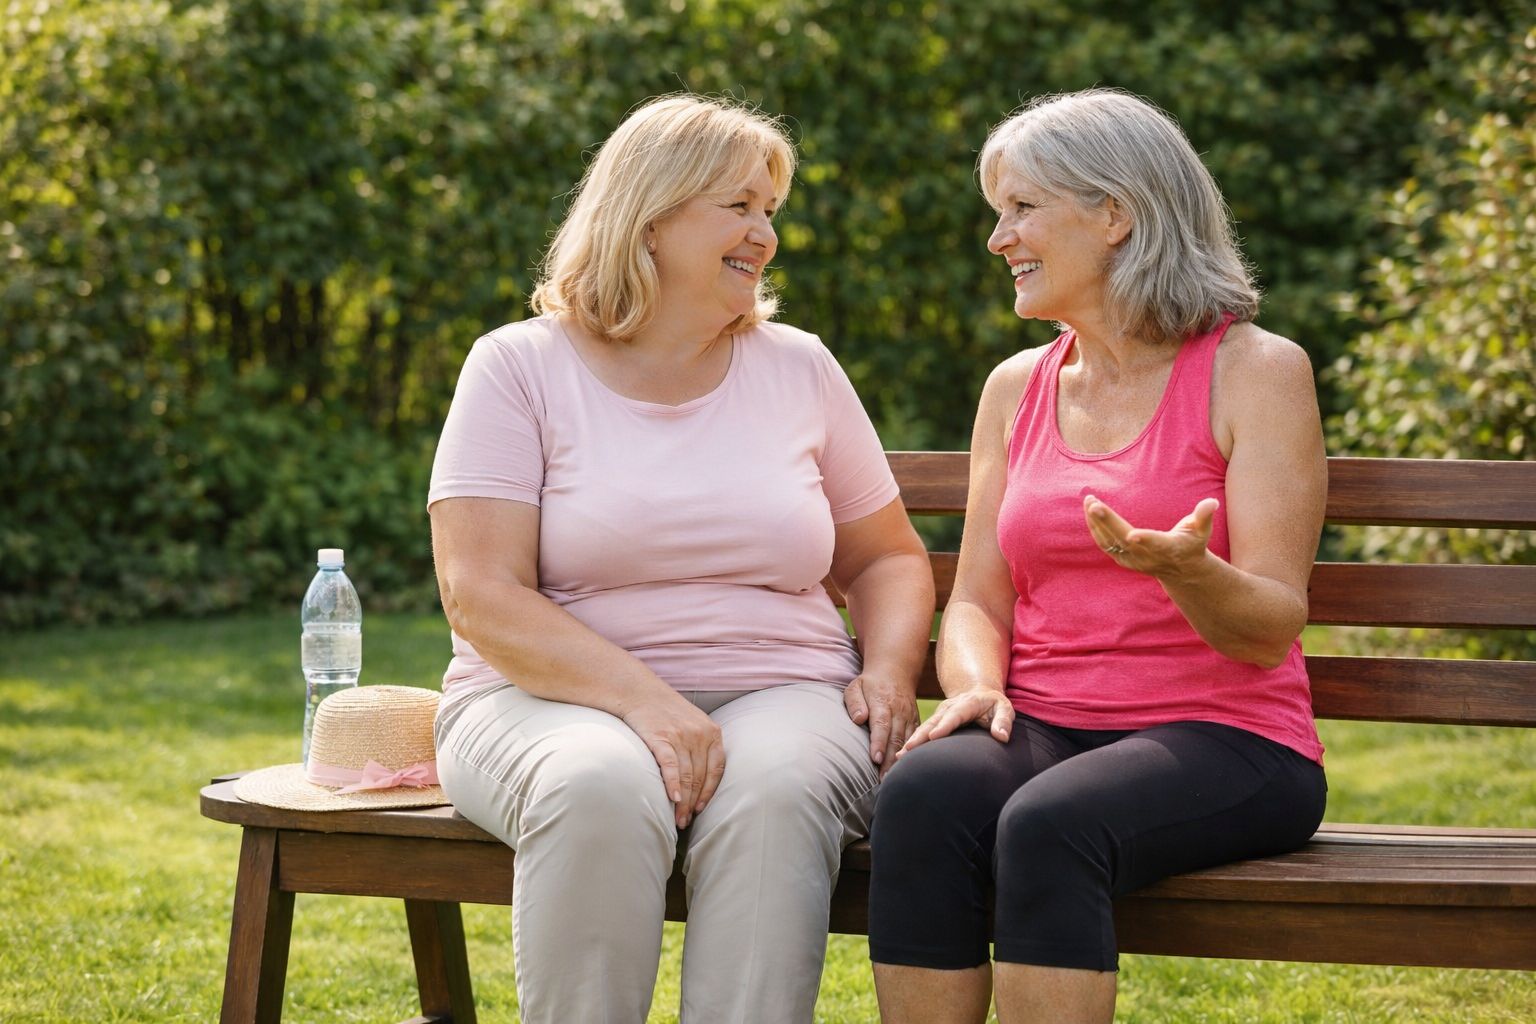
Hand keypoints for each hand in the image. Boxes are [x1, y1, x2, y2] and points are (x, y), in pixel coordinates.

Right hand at [621, 697, 724, 828]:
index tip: (701, 809)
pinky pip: (671, 767)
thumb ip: (702, 746)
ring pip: (687, 776)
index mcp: (712, 732)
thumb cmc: (665, 711)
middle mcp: (700, 734)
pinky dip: (673, 785)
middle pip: (700, 777)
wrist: (639, 691)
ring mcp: (681, 736)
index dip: (709, 793)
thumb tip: (702, 781)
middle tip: (685, 821)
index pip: (717, 769)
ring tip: (677, 819)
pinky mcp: (662, 738)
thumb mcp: (693, 723)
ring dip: (682, 802)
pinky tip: (672, 799)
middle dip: (693, 803)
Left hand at [843, 672, 917, 775]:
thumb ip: (855, 702)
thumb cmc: (869, 684)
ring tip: (892, 779)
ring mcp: (910, 716)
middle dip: (890, 759)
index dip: (879, 742)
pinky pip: (916, 740)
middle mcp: (899, 710)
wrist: (895, 672)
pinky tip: (906, 769)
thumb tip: (859, 719)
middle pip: (895, 737)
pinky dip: (912, 755)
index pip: (881, 724)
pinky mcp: (916, 722)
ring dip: (901, 761)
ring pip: (907, 741)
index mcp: (883, 702)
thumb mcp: (855, 686)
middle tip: (883, 779)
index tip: (876, 758)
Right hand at [895, 687, 1013, 759]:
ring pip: (924, 727)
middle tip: (909, 749)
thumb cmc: (993, 705)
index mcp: (967, 703)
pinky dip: (912, 742)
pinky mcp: (935, 721)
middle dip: (920, 735)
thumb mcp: (1004, 708)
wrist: (979, 693)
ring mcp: (940, 714)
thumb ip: (1003, 721)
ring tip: (901, 755)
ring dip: (912, 741)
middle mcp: (949, 707)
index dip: (944, 726)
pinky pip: (922, 732)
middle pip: (933, 722)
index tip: (933, 736)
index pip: (955, 715)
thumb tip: (1002, 736)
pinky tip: (903, 755)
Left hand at [1084, 494, 1217, 580]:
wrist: (1180, 570)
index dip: (1145, 540)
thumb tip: (1212, 502)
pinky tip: (1089, 511)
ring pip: (1109, 542)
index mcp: (1168, 548)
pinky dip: (1095, 528)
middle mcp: (1147, 557)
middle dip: (1108, 523)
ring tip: (1088, 501)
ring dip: (1096, 523)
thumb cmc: (1192, 544)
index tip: (1132, 535)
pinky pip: (1104, 544)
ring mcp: (1133, 560)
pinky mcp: (1122, 560)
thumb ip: (1204, 516)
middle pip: (1124, 540)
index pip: (1155, 544)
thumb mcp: (1202, 531)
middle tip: (1094, 504)